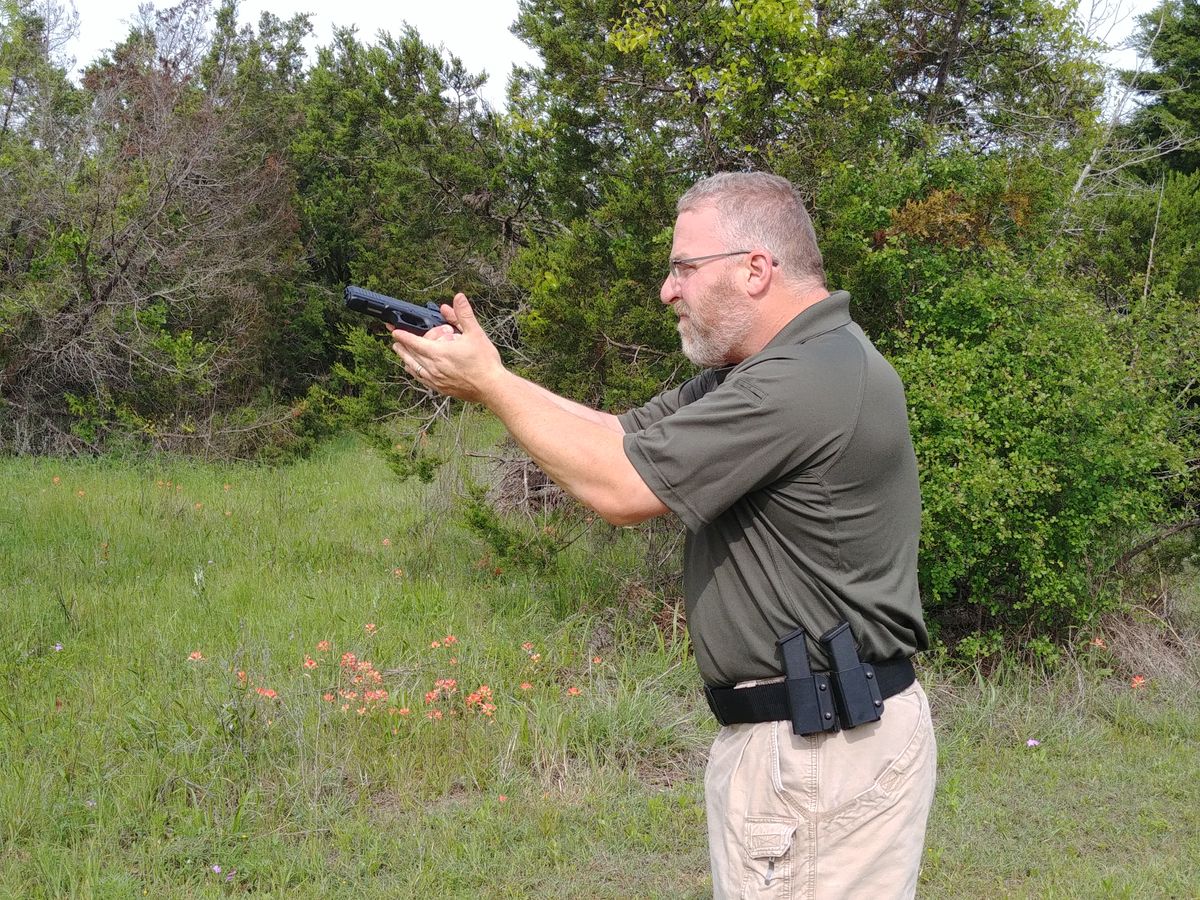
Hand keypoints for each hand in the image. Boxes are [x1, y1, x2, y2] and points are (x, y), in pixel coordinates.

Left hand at [389, 293, 504, 403]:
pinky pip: (422, 380)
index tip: (395, 331)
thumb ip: (463, 315)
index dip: (403, 336)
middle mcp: (434, 367)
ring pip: (414, 368)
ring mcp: (436, 380)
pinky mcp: (441, 389)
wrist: (492, 387)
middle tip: (395, 341)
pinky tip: (414, 371)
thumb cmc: (485, 363)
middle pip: (411, 356)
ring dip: (406, 359)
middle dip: (402, 347)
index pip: (415, 342)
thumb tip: (457, 298)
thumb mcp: (475, 333)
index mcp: (440, 353)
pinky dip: (415, 373)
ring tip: (400, 354)